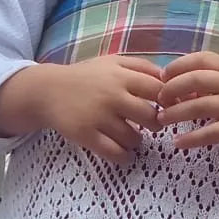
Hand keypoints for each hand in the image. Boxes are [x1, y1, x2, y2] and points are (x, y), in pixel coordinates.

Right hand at [0, 56, 163, 161]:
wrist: (48, 90)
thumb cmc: (87, 76)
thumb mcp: (113, 62)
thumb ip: (142, 66)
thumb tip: (169, 78)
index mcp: (122, 76)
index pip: (158, 90)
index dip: (169, 101)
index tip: (168, 107)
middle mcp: (112, 96)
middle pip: (150, 117)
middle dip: (156, 124)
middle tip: (152, 125)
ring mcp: (98, 117)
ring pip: (134, 138)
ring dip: (138, 141)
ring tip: (133, 137)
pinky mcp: (85, 135)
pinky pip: (114, 152)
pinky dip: (124, 156)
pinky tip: (124, 153)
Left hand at [155, 51, 218, 180]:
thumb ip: (210, 82)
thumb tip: (176, 86)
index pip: (201, 58)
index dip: (178, 65)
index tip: (162, 75)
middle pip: (194, 80)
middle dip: (171, 89)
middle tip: (159, 100)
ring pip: (197, 107)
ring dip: (174, 114)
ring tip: (161, 120)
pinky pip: (208, 133)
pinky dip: (190, 139)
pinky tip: (178, 142)